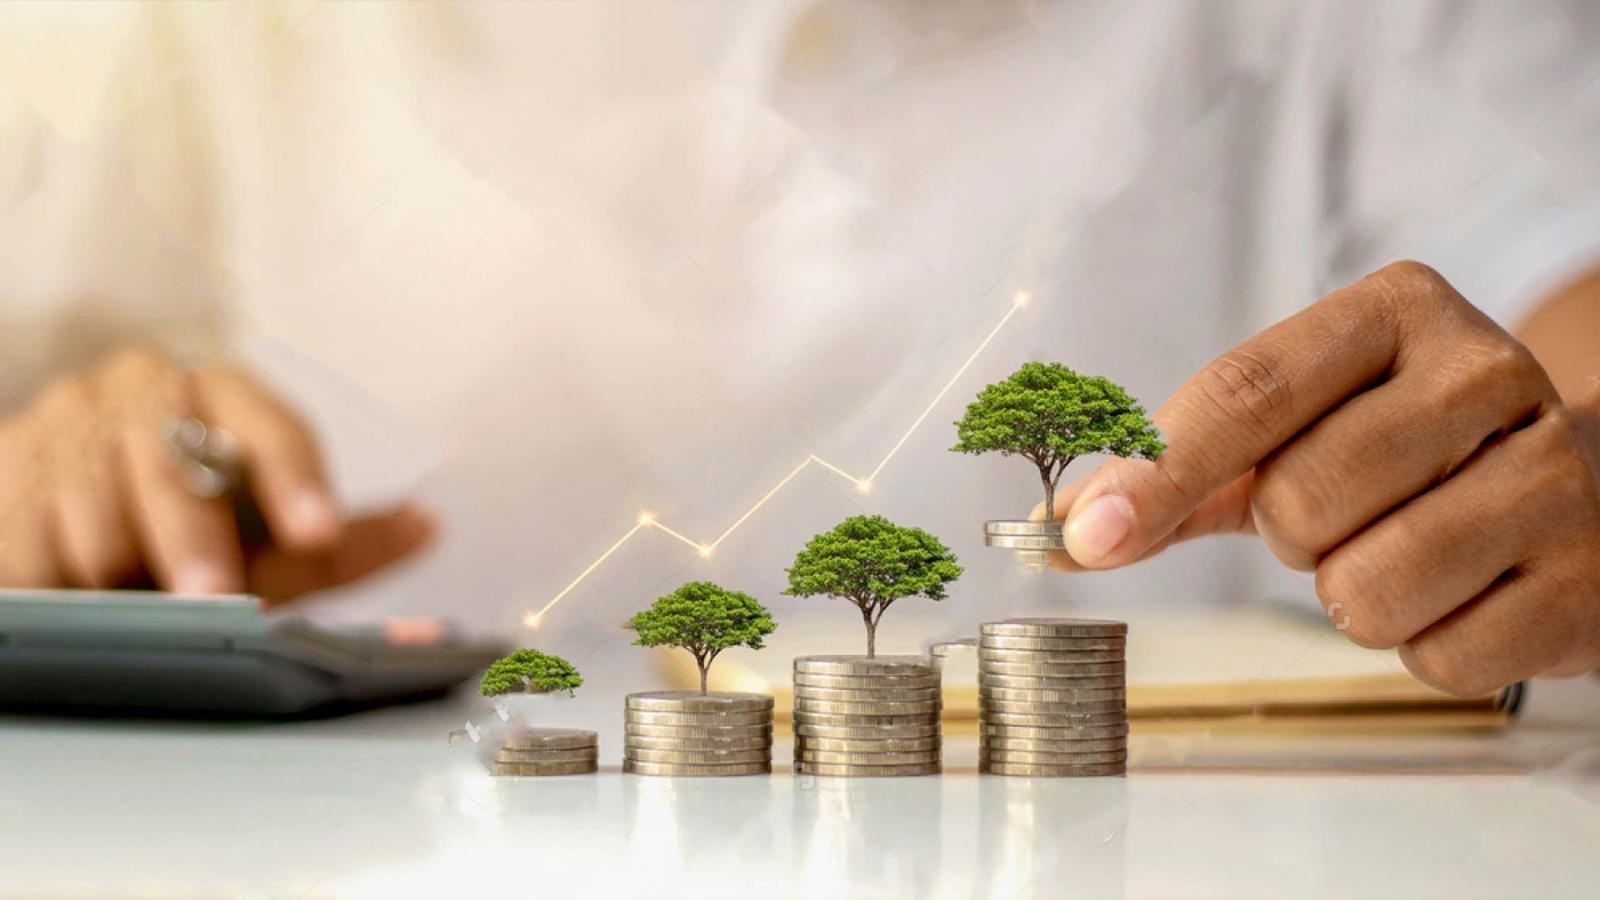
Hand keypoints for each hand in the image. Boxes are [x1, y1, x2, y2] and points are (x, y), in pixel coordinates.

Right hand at [0, 347, 432, 603]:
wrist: (66, 496)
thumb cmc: (189, 522)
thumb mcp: (267, 538)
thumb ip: (342, 544)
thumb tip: (425, 528)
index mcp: (226, 395)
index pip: (274, 430)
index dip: (297, 483)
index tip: (317, 533)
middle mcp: (146, 389)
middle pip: (174, 462)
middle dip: (195, 538)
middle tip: (216, 595)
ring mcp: (68, 417)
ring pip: (94, 502)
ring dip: (118, 566)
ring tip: (130, 600)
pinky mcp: (7, 459)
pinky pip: (27, 530)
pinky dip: (53, 576)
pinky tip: (71, 596)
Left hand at [1041, 261, 1599, 695]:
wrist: (1586, 484)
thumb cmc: (1408, 454)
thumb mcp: (1300, 431)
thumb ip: (1182, 475)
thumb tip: (1062, 532)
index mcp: (1395, 313)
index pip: (1248, 390)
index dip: (1157, 472)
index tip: (1084, 535)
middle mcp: (1485, 373)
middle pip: (1299, 501)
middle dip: (1292, 537)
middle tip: (1343, 517)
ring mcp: (1552, 476)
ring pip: (1364, 590)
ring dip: (1352, 597)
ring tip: (1404, 551)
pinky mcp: (1586, 580)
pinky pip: (1437, 658)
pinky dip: (1425, 646)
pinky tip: (1466, 593)